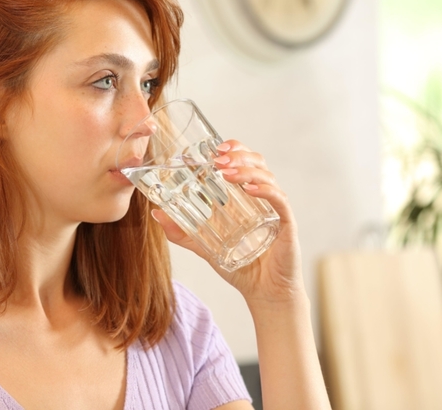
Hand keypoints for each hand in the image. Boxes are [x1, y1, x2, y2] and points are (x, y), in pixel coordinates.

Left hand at [152, 139, 305, 306]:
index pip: (245, 162)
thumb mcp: (206, 247)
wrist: (265, 294)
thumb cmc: (242, 268)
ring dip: (246, 171)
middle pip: (258, 163)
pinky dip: (265, 191)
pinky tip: (250, 189)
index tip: (215, 147)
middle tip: (217, 158)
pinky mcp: (286, 223)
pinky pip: (278, 200)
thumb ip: (182, 232)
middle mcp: (264, 198)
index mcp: (248, 197)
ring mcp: (276, 209)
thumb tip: (156, 213)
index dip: (233, 149)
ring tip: (226, 172)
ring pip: (267, 177)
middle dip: (238, 155)